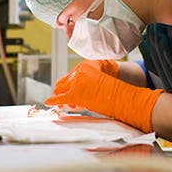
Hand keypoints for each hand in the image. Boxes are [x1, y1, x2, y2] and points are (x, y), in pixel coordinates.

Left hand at [44, 62, 163, 132]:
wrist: (122, 88)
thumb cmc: (114, 83)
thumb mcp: (101, 74)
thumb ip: (89, 77)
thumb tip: (78, 87)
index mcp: (84, 66)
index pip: (68, 77)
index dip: (66, 86)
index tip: (64, 91)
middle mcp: (79, 72)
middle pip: (63, 83)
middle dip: (62, 92)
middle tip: (63, 100)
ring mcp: (77, 81)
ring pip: (62, 91)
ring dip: (62, 99)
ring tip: (68, 104)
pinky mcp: (76, 93)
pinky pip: (61, 97)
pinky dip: (54, 100)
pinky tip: (49, 101)